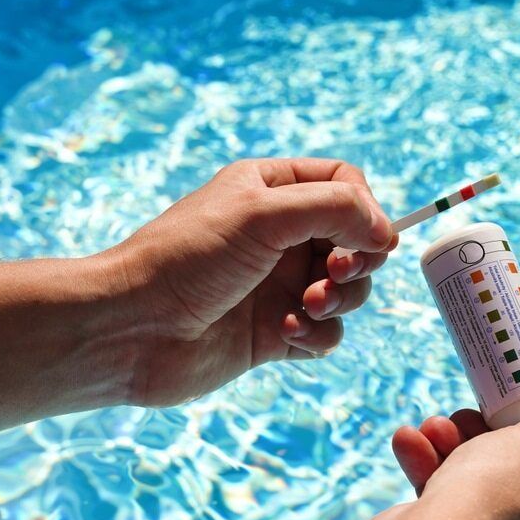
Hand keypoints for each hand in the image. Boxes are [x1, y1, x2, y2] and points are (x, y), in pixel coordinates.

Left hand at [104, 158, 395, 405]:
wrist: (132, 330)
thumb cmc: (186, 260)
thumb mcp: (262, 214)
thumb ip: (334, 209)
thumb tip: (387, 232)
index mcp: (270, 190)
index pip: (344, 184)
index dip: (365, 209)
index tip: (367, 237)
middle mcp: (280, 235)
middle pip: (355, 239)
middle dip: (355, 259)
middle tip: (333, 273)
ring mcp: (279, 286)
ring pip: (347, 288)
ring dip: (339, 299)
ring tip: (306, 307)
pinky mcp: (276, 333)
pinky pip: (326, 332)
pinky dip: (317, 334)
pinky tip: (287, 335)